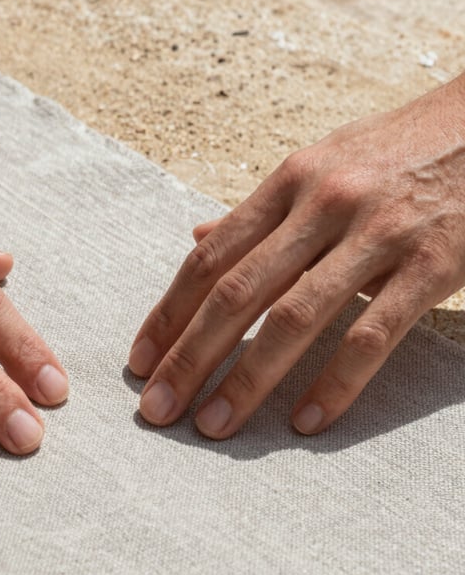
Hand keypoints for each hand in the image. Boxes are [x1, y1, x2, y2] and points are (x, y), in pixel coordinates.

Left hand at [129, 73, 464, 438]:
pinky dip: (335, 382)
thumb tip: (197, 236)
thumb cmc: (396, 150)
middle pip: (237, 293)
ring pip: (294, 317)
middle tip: (156, 408)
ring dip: (246, 379)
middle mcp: (322, 205)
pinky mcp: (434, 264)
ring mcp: (377, 234)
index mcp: (288, 182)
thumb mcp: (318, 164)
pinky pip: (372, 333)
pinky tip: (304, 421)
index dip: (168, 313)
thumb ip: (259, 211)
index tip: (139, 361)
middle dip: (189, 355)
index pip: (209, 259)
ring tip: (212, 424)